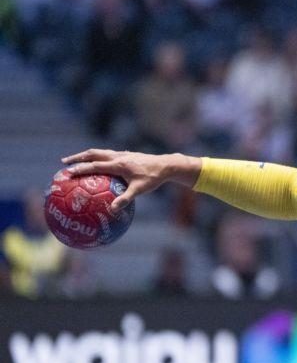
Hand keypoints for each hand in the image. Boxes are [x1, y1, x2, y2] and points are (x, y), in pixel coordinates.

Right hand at [61, 149, 199, 213]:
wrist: (166, 165)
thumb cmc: (153, 179)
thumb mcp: (139, 190)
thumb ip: (125, 199)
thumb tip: (112, 210)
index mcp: (118, 164)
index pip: (94, 166)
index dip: (80, 169)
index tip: (67, 172)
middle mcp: (118, 156)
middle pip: (92, 154)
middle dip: (77, 158)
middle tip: (64, 163)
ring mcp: (122, 154)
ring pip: (99, 152)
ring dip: (86, 155)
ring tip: (76, 161)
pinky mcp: (126, 154)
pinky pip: (107, 154)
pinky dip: (98, 157)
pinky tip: (96, 165)